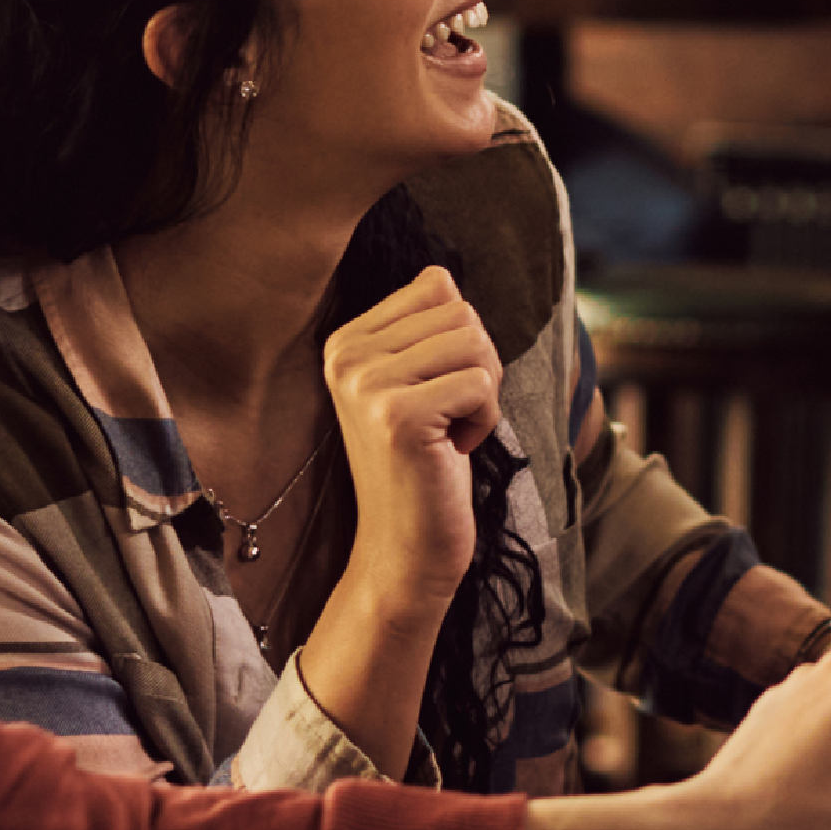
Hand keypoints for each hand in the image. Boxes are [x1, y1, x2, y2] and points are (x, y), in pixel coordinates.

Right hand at [316, 265, 505, 609]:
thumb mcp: (414, 384)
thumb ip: (423, 331)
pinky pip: (481, 382)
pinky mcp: (398, 416)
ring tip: (452, 431)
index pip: (437, 285)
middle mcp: (346, 355)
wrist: (404, 549)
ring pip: (475, 341)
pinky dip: (485, 419)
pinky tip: (455, 450)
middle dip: (478, 364)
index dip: (461, 338)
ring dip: (484, 392)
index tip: (440, 390)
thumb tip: (448, 280)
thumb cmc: (425, 465)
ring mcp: (368, 385)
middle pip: (461, 311)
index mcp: (345, 340)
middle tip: (452, 416)